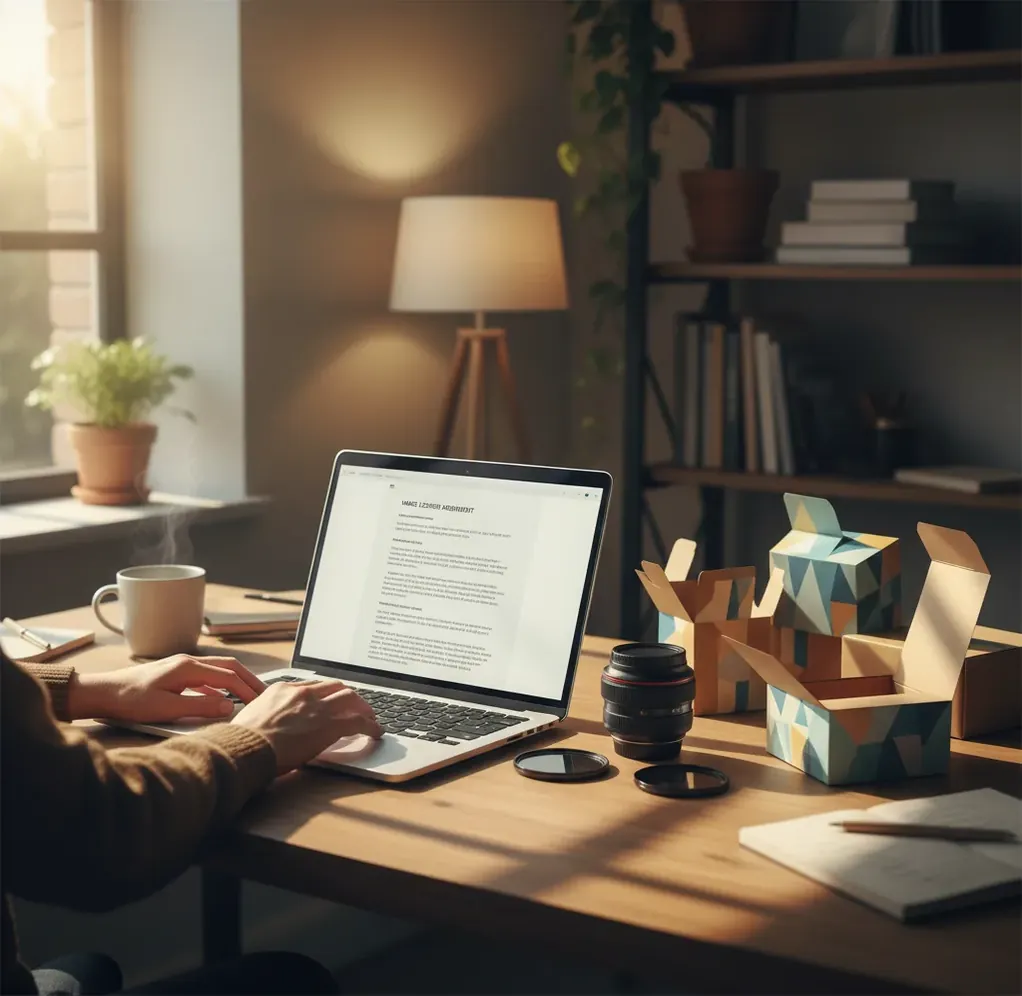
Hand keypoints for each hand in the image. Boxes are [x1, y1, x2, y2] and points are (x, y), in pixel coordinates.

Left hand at [70, 655, 265, 722]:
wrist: (101, 693)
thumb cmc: (130, 701)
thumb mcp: (166, 709)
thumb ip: (199, 707)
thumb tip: (229, 706)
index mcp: (188, 668)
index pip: (228, 676)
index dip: (247, 689)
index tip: (262, 701)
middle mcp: (187, 661)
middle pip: (228, 667)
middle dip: (249, 679)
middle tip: (265, 693)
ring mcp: (180, 666)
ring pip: (218, 669)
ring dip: (236, 680)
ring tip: (249, 694)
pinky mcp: (174, 673)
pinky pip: (206, 675)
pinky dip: (221, 684)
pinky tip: (221, 697)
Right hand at [231, 679, 381, 772]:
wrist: (246, 747)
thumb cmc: (242, 740)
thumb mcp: (250, 718)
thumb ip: (265, 716)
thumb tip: (266, 725)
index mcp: (282, 689)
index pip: (312, 686)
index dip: (325, 693)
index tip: (330, 699)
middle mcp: (303, 693)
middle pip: (335, 686)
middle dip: (348, 695)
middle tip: (356, 705)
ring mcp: (318, 707)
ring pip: (350, 698)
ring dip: (363, 707)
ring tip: (370, 716)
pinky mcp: (330, 724)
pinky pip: (358, 721)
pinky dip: (370, 726)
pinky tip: (376, 732)